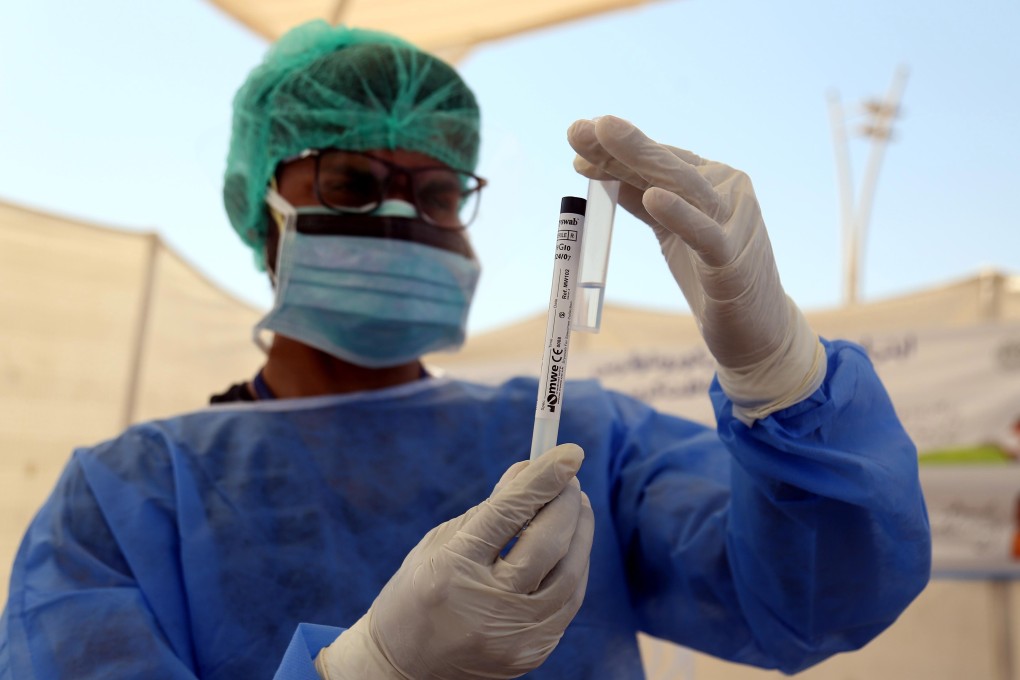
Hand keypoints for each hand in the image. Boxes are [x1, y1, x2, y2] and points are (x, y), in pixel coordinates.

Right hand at [314, 444, 594, 678]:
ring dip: (580, 532)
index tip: (570, 452)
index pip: (508, 513)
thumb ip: (489, 510)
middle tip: (570, 478)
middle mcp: (486, 605)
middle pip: (548, 543)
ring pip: (570, 573)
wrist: (403, 669)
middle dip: (567, 502)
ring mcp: (513, 636)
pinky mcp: (532, 654)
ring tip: (576, 507)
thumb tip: (530, 470)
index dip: (542, 479)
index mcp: (452, 569)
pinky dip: (573, 567)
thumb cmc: (417, 593)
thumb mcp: (440, 544)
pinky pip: (567, 602)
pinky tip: (570, 546)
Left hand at [568, 115, 824, 422]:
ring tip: (607, 136)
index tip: (577, 136)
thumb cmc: (712, 278)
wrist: (757, 331)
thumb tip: (603, 174)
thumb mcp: (671, 235)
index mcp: (710, 183)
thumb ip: (644, 203)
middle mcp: (726, 191)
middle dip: (620, 144)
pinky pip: (704, 233)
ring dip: (641, 159)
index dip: (614, 149)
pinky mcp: (733, 260)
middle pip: (665, 164)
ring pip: (682, 185)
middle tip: (579, 127)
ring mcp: (733, 222)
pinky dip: (679, 214)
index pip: (656, 160)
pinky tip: (653, 197)